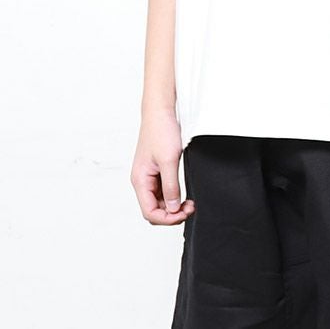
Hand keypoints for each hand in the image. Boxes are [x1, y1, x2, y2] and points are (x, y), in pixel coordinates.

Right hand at [130, 108, 195, 225]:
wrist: (161, 110)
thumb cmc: (161, 130)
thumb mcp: (169, 160)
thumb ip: (171, 186)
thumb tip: (172, 208)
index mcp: (140, 180)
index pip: (149, 212)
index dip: (167, 218)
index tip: (183, 213)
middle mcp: (142, 180)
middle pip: (154, 209)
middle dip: (171, 213)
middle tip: (190, 208)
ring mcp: (149, 176)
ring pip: (159, 202)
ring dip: (173, 206)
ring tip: (189, 203)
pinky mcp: (157, 170)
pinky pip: (163, 191)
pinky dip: (173, 196)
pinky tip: (184, 194)